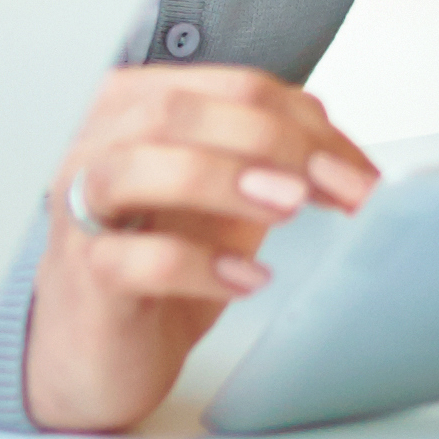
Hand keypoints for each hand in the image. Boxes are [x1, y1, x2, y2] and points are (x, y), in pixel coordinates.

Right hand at [15, 65, 379, 433]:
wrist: (96, 352)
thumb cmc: (156, 261)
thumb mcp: (223, 200)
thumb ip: (271, 161)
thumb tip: (346, 156)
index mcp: (135, 106)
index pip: (230, 87)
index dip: (304, 123)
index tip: (359, 172)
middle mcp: (96, 143)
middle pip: (182, 110)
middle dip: (274, 141)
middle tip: (334, 186)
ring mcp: (79, 207)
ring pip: (142, 163)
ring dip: (227, 179)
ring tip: (290, 209)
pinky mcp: (83, 275)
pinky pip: (135, 259)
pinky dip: (201, 265)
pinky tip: (247, 281)